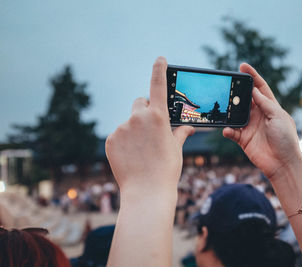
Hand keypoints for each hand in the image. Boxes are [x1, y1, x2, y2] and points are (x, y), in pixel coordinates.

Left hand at [105, 57, 194, 193]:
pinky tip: (131, 156)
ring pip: (129, 122)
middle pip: (140, 104)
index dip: (159, 70)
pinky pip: (118, 134)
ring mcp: (121, 128)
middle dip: (145, 111)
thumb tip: (188, 128)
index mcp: (158, 116)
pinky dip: (124, 141)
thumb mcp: (176, 148)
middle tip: (151, 128)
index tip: (160, 59)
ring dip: (135, 129)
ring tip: (141, 151)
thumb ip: (179, 133)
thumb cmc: (167, 170)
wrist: (147, 192)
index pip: (158, 85)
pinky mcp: (110, 139)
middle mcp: (138, 117)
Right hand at [223, 63, 300, 179]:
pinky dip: (227, 130)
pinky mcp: (243, 139)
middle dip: (236, 91)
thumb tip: (253, 90)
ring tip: (223, 106)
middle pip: (244, 98)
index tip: (243, 66)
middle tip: (228, 85)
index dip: (252, 76)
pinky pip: (231, 131)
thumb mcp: (278, 117)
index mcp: (270, 107)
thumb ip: (265, 103)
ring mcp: (250, 126)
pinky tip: (227, 129)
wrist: (282, 163)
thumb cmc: (286, 139)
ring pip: (235, 114)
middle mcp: (259, 114)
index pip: (260, 88)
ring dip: (229, 110)